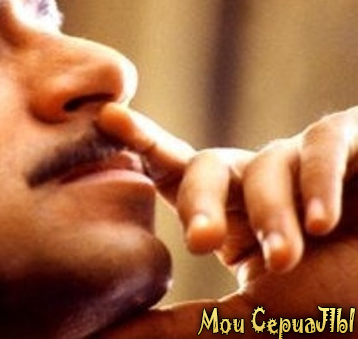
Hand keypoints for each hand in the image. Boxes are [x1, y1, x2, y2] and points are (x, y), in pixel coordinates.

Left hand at [97, 104, 357, 336]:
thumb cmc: (339, 307)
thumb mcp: (249, 322)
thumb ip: (178, 323)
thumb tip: (103, 334)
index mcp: (235, 216)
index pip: (177, 172)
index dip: (142, 143)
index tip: (106, 119)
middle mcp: (264, 183)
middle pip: (210, 165)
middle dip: (202, 201)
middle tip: (200, 244)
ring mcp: (308, 162)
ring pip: (266, 164)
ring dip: (273, 215)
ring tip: (288, 259)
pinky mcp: (354, 141)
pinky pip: (323, 142)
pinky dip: (320, 180)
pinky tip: (326, 220)